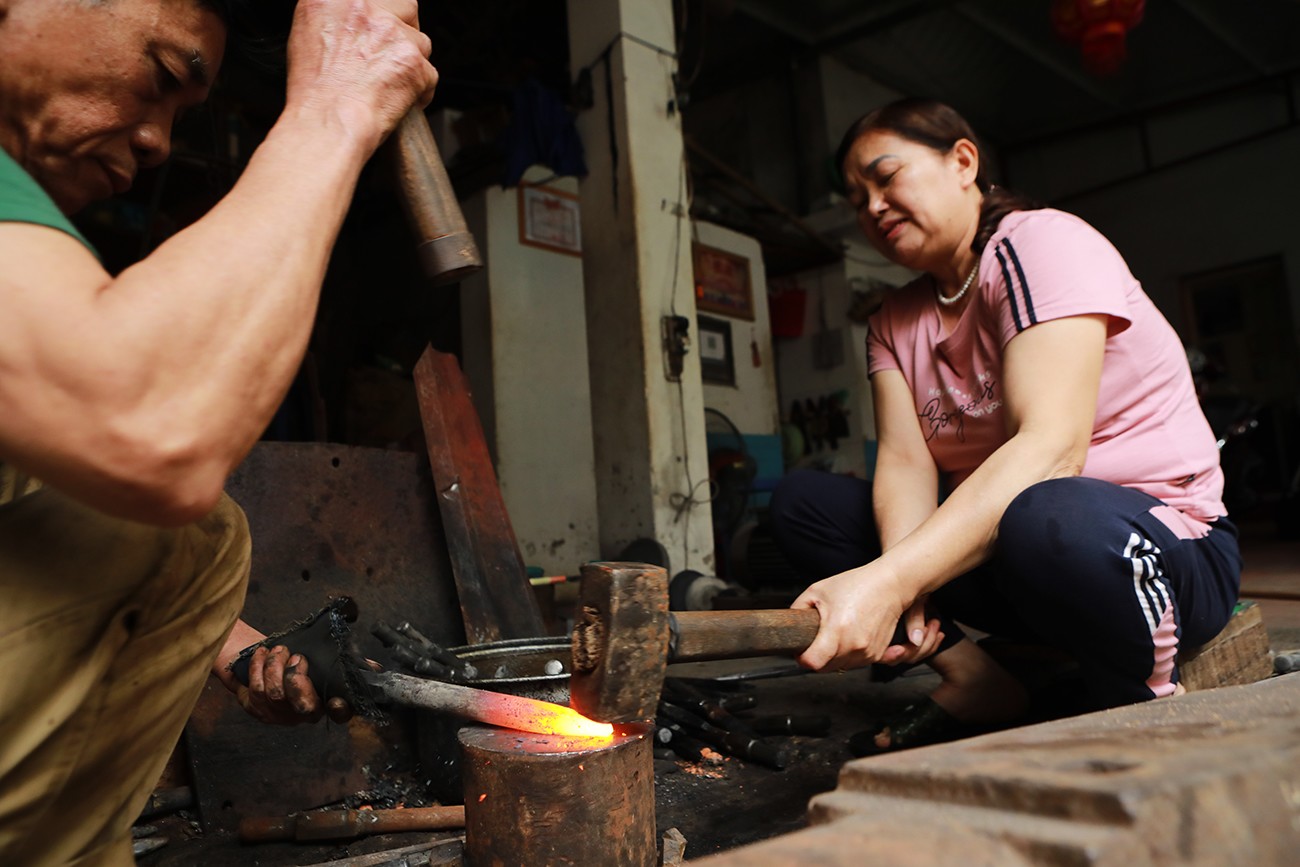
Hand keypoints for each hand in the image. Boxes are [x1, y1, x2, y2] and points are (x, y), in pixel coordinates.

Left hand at [236, 644, 355, 725]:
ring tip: (277, 650)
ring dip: (274, 667)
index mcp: (325, 702)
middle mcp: (303, 713)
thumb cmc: (299, 662)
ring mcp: (278, 713)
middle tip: (297, 657)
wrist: (264, 662)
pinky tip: (259, 655)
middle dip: (298, 679)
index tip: (337, 699)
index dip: (340, 710)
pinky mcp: (256, 708)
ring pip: (275, 694)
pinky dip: (255, 668)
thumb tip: (375, 669)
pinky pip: (253, 690)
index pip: (340, 714)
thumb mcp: (326, 661)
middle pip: (303, 705)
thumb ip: (350, 664)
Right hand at [286, 0, 437, 146]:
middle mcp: (365, 9)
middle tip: (390, 53)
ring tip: (389, 83)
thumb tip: (352, 23)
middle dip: (404, 28)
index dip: (382, 11)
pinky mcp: (413, 61)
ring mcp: (392, 33)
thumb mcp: (307, 35)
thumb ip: (336, 18)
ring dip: (410, 60)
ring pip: (420, 41)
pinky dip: (419, 89)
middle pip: (404, 6)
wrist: (327, 121)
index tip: (380, 26)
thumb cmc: (313, 91)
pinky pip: (429, 73)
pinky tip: (399, 100)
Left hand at [793, 563, 939, 670]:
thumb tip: (789, 625)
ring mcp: (867, 652)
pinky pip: (855, 664)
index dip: (802, 659)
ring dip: (833, 658)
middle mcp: (854, 644)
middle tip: (815, 640)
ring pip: (840, 668)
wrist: (889, 585)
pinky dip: (848, 656)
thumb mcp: (817, 590)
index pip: (813, 662)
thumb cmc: (857, 585)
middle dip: (816, 657)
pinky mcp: (877, 654)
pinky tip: (848, 638)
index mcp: (838, 629)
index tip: (800, 652)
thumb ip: (798, 608)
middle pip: (825, 668)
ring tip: (834, 635)